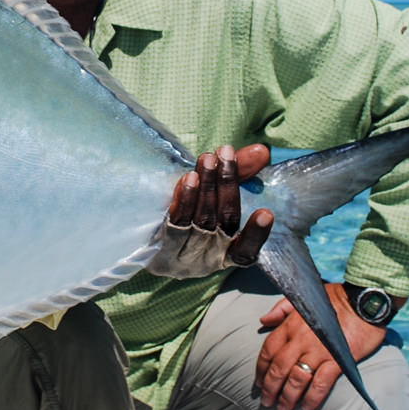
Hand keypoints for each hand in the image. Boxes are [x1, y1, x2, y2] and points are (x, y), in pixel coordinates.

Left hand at [145, 144, 273, 277]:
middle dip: (228, 185)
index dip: (257, 234)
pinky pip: (176, 221)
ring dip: (207, 187)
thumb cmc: (188, 216)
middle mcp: (209, 258)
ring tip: (208, 159)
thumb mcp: (214, 197)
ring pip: (202, 219)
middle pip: (225, 221)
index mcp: (227, 254)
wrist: (142, 240)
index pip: (246, 251)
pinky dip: (185, 198)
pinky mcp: (162, 246)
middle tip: (226, 154)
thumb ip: (238, 175)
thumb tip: (262, 151)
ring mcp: (185, 255)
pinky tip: (189, 178)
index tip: (266, 213)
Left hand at [254, 281, 389, 409]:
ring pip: (297, 379)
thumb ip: (280, 310)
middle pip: (279, 369)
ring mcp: (319, 351)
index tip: (258, 382)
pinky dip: (312, 397)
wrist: (363, 302)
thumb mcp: (303, 300)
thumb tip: (263, 320)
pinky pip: (321, 383)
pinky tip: (306, 408)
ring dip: (288, 397)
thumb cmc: (333, 299)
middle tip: (266, 402)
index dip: (261, 369)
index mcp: (290, 326)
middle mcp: (301, 340)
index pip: (268, 351)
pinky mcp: (338, 360)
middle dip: (270, 388)